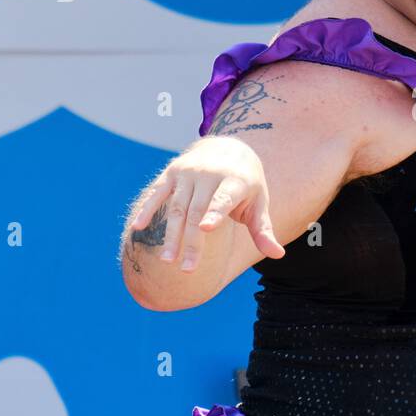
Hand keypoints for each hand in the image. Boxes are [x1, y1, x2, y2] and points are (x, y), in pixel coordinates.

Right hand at [130, 136, 285, 273]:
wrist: (229, 147)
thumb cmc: (247, 184)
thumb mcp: (259, 203)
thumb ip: (263, 230)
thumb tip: (278, 256)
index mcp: (235, 181)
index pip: (223, 198)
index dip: (215, 212)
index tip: (205, 229)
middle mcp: (210, 174)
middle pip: (198, 211)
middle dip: (191, 241)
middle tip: (187, 269)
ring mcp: (189, 172)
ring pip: (177, 207)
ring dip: (170, 234)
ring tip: (167, 260)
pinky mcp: (172, 173)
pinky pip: (157, 192)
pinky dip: (147, 209)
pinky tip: (137, 227)